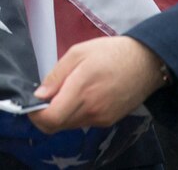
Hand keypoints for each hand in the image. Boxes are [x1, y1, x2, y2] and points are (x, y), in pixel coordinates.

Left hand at [28, 36, 166, 132]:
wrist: (146, 62)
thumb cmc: (110, 52)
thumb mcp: (78, 53)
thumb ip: (56, 76)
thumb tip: (39, 96)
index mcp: (81, 90)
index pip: (51, 119)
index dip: (35, 115)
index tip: (31, 103)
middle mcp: (91, 110)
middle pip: (57, 125)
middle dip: (45, 114)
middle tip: (45, 95)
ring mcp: (101, 118)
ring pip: (69, 124)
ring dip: (60, 113)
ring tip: (65, 91)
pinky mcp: (108, 121)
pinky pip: (83, 122)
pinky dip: (74, 113)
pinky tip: (80, 95)